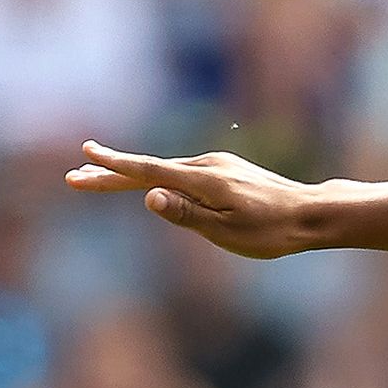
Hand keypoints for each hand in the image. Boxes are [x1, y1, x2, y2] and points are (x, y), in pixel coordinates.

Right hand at [65, 141, 319, 259]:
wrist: (313, 214)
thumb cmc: (272, 231)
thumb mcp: (227, 231)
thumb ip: (186, 214)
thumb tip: (148, 197)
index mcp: (204, 180)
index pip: (149, 171)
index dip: (114, 165)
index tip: (86, 155)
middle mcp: (207, 164)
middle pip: (150, 170)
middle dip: (111, 173)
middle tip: (75, 175)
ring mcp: (218, 164)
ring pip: (166, 171)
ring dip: (134, 176)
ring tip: (99, 179)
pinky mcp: (226, 170)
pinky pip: (184, 174)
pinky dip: (160, 178)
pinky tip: (151, 187)